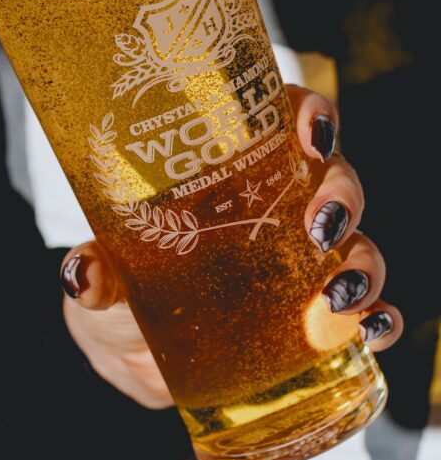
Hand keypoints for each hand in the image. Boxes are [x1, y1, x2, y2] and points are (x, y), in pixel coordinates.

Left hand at [59, 85, 401, 409]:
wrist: (132, 347)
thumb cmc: (122, 285)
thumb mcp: (106, 274)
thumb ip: (95, 273)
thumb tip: (80, 275)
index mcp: (229, 172)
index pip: (282, 120)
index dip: (309, 113)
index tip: (309, 130)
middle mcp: (276, 205)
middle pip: (332, 180)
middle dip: (341, 196)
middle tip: (319, 225)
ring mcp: (300, 260)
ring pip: (356, 243)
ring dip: (363, 262)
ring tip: (338, 291)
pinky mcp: (311, 314)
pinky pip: (364, 306)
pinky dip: (379, 316)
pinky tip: (372, 328)